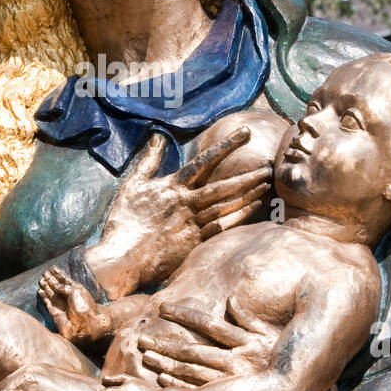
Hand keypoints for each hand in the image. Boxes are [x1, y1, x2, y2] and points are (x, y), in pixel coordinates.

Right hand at [37, 266, 103, 341]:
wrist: (85, 325)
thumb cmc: (84, 306)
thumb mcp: (75, 291)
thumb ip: (64, 287)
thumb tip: (54, 285)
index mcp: (75, 289)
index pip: (64, 279)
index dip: (58, 273)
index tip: (52, 267)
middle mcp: (67, 296)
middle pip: (56, 286)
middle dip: (51, 279)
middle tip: (44, 272)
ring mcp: (61, 304)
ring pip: (51, 293)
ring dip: (46, 286)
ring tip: (40, 279)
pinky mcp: (54, 313)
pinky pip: (47, 303)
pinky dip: (44, 297)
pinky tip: (40, 291)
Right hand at [86, 129, 271, 297]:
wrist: (121, 258)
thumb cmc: (124, 222)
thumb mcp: (132, 185)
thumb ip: (149, 161)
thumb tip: (157, 137)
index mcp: (172, 187)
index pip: (203, 161)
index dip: (226, 145)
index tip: (245, 133)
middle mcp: (185, 203)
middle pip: (223, 185)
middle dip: (248, 174)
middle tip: (269, 165)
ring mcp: (192, 223)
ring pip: (227, 205)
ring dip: (249, 194)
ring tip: (267, 183)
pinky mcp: (194, 242)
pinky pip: (223, 226)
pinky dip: (240, 215)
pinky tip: (254, 207)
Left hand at [139, 294, 278, 387]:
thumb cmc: (287, 364)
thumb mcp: (270, 337)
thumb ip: (248, 319)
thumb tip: (231, 299)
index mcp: (246, 342)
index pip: (208, 324)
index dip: (184, 314)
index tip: (162, 306)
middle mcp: (237, 361)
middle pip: (195, 350)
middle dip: (166, 343)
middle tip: (141, 338)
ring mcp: (233, 382)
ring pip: (194, 371)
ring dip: (168, 364)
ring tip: (147, 356)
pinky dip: (181, 385)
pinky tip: (162, 380)